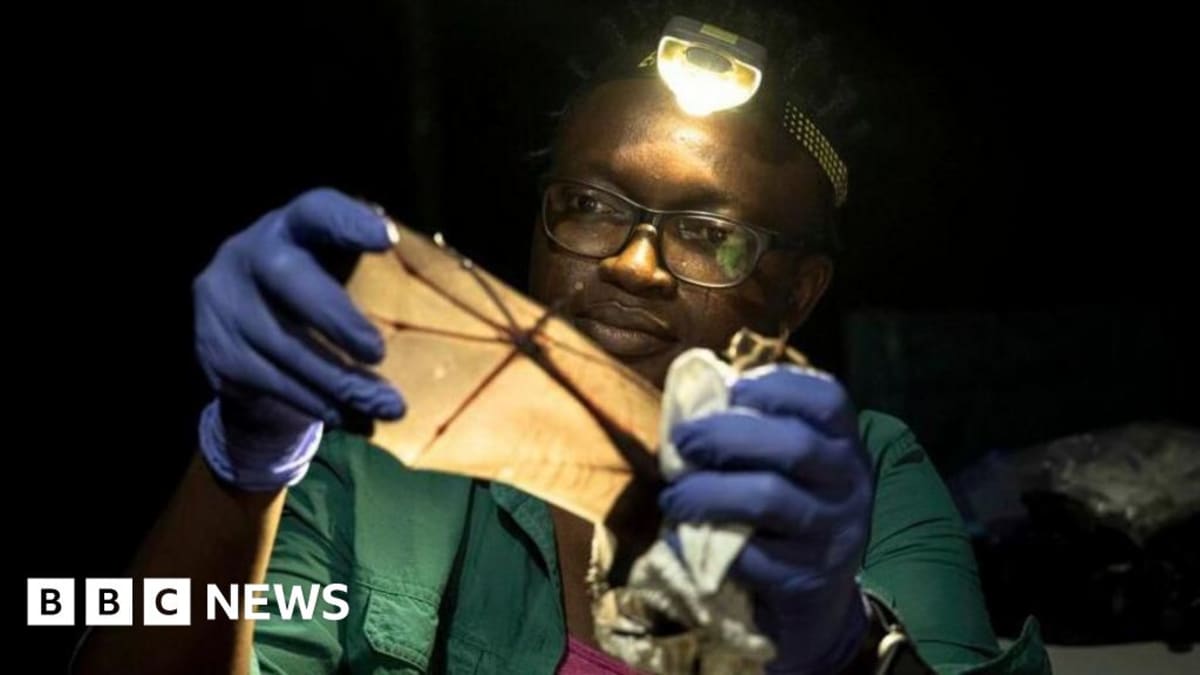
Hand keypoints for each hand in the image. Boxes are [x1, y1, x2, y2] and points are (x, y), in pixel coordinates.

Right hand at [192, 188, 404, 489]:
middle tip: (379, 351)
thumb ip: (369, 272)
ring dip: (341, 383)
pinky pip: (274, 383)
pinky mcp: (220, 355)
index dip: (347, 221)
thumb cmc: (317, 294)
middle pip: (288, 278)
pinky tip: (355, 418)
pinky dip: (320, 404)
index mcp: (290, 226)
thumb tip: (444, 299)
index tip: (386, 239)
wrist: (242, 335)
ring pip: (285, 347)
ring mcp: (225, 306)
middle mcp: (247, 255)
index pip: (316, 211)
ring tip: (390, 406)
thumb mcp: (334, 269)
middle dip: (336, 318)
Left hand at [659, 366, 871, 673]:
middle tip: (682, 441)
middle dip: (725, 436)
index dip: (778, 386)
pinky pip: (749, 554)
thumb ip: (759, 432)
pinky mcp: (806, 580)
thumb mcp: (792, 470)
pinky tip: (681, 536)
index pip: (828, 400)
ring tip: (672, 496)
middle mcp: (850, 486)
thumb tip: (695, 395)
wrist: (817, 604)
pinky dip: (705, 543)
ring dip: (707, 492)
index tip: (732, 390)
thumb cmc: (789, 516)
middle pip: (794, 445)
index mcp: (846, 446)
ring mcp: (833, 535)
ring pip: (768, 498)